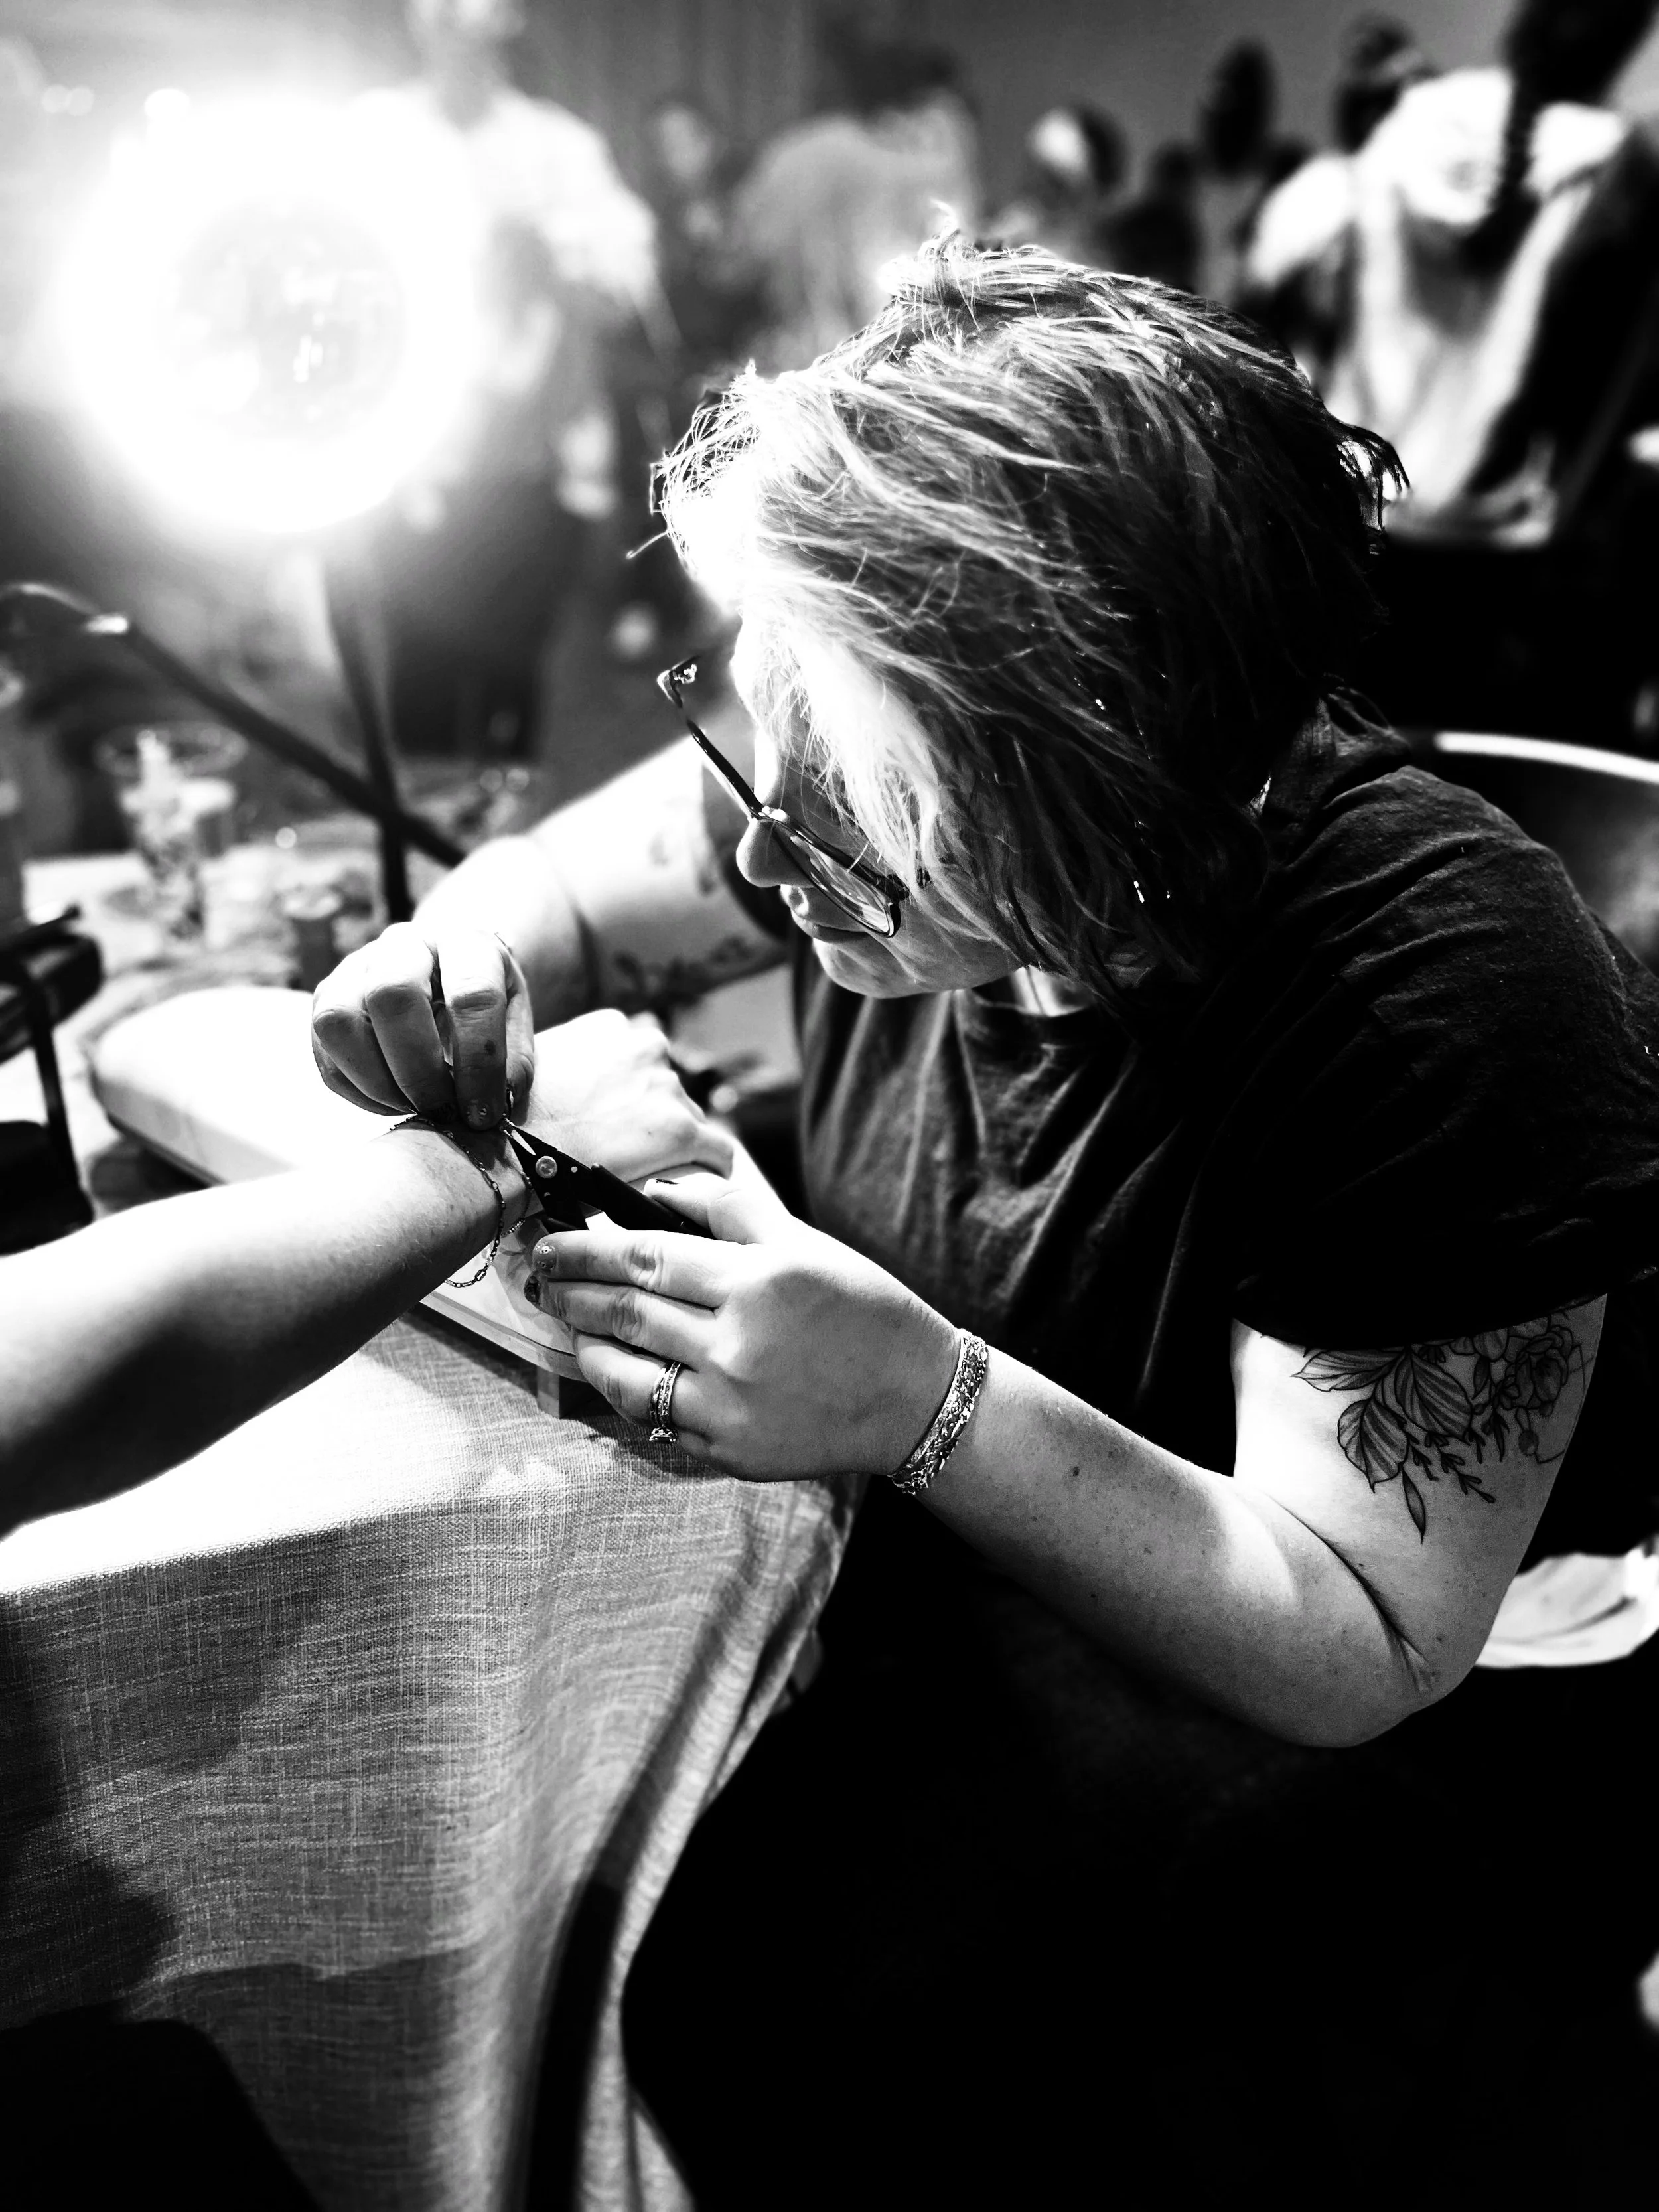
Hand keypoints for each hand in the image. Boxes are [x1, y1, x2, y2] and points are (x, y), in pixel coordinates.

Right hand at [312, 922, 531, 1127]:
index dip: (479, 1062)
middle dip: (419, 1071)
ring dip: (379, 1082)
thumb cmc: (484, 1003)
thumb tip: (492, 1106)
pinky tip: (395, 1102)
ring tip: (415, 1107)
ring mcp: (354, 969)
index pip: (472, 995)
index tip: (485, 1110)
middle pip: (390, 996)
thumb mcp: (515, 1019)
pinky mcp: (325, 1000)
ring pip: (338, 1022)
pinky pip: (326, 1055)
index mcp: (464, 942)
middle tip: (444, 1111)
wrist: (448, 972)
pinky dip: (360, 1092)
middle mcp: (403, 945)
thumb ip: (513, 1060)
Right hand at [522, 1010, 733, 1180]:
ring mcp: (667, 1087)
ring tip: (641, 1173)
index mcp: (613, 1027)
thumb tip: (576, 1087)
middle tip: (623, 1153)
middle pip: (667, 1090)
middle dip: (650, 1119)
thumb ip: (568, 1063)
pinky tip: (690, 1186)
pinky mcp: (681, 1130)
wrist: (501, 1150)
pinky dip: (708, 1169)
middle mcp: (647, 1046)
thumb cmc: (504, 1116)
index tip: (618, 1120)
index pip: (642, 1060)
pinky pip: (719, 1151)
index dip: (632, 1095)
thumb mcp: (532, 1063)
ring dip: (672, 1145)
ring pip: (689, 1120)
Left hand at [528, 1175, 958, 1477]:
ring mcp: (728, 1405)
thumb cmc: (862, 1308)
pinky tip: (612, 1367)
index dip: (584, 1247)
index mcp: (757, 1282)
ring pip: (625, 1371)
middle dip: (571, 1290)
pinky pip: (653, 1417)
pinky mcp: (727, 1449)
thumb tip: (658, 1193)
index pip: (643, 1257)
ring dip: (586, 1341)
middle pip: (626, 1311)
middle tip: (542, 1277)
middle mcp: (736, 1345)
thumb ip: (729, 1208)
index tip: (550, 1242)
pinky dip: (621, 1388)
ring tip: (570, 1319)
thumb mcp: (804, 1241)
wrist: (912, 1397)